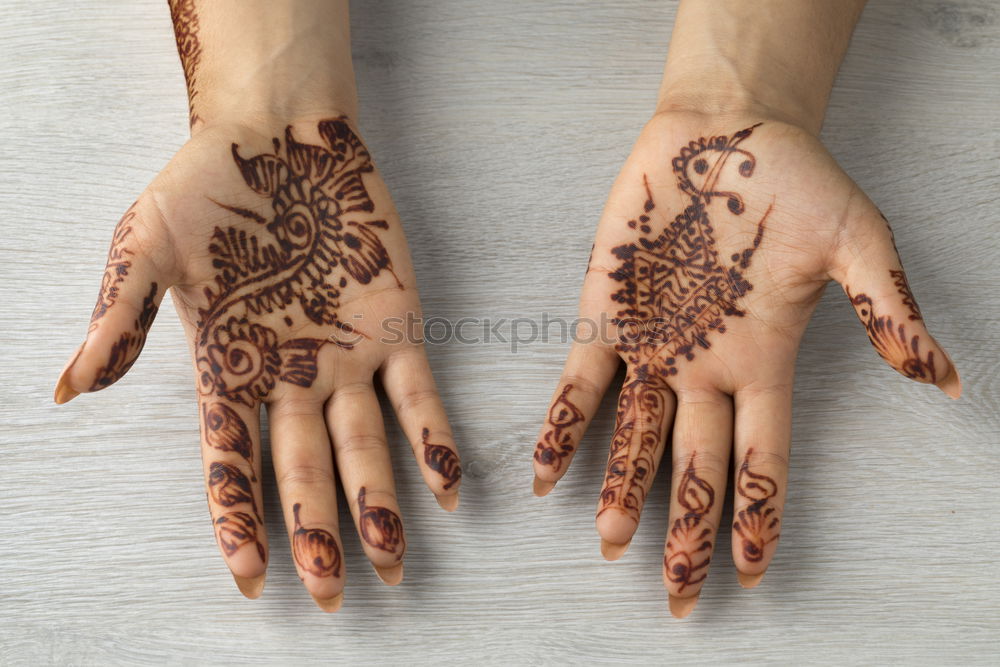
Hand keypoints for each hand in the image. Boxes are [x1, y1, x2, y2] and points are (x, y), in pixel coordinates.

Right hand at [54, 116, 461, 609]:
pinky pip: (417, 395)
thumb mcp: (144, 248)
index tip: (250, 576)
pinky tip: (451, 488)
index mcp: (228, 370)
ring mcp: (345, 359)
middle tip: (333, 594)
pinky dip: (433, 440)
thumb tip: (68, 388)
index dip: (238, 519)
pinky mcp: (396, 328)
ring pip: (364, 447)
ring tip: (392, 563)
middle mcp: (290, 378)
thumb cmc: (206, 186)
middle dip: (316, 532)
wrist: (279, 136)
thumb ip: (118, 319)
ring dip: (379, 504)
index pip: (231, 462)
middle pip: (303, 471)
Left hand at [531, 111, 959, 616]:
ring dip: (621, 489)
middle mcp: (704, 366)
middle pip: (698, 465)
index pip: (764, 456)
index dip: (758, 514)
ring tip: (609, 545)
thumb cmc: (795, 182)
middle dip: (688, 529)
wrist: (726, 132)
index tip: (750, 571)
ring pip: (633, 434)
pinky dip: (562, 423)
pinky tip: (545, 471)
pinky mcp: (604, 310)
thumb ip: (888, 310)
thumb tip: (944, 378)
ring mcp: (651, 343)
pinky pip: (579, 378)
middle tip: (676, 594)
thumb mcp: (856, 243)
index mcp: (763, 360)